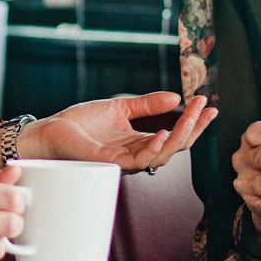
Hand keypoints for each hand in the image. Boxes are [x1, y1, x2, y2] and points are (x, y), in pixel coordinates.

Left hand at [23, 91, 216, 172]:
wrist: (51, 131)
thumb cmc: (81, 123)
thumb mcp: (119, 107)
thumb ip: (146, 105)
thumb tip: (175, 97)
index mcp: (139, 143)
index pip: (175, 137)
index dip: (194, 123)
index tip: (209, 105)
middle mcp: (136, 156)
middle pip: (176, 147)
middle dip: (194, 128)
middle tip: (206, 107)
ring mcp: (125, 162)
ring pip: (163, 155)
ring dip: (181, 135)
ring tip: (191, 115)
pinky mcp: (110, 163)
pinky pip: (139, 160)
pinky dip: (154, 147)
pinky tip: (164, 132)